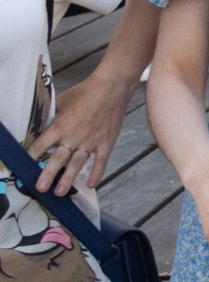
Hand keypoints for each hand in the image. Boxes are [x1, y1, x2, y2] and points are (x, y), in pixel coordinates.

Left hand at [26, 69, 134, 194]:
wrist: (111, 88)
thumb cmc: (84, 92)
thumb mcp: (61, 101)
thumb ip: (51, 116)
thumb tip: (39, 125)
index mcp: (60, 125)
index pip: (41, 145)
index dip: (31, 156)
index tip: (24, 166)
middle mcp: (74, 136)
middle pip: (58, 159)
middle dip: (48, 175)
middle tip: (40, 188)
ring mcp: (91, 141)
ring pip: (77, 164)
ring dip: (68, 179)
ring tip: (60, 193)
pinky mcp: (106, 142)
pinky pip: (101, 161)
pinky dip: (97, 173)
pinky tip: (92, 185)